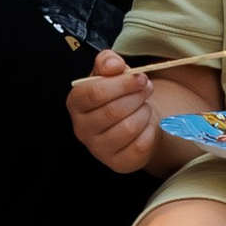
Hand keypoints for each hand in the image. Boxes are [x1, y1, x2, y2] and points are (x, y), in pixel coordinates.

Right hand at [68, 45, 163, 176]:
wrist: (131, 119)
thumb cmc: (117, 93)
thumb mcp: (110, 72)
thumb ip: (108, 61)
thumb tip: (114, 65)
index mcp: (76, 103)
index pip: (94, 93)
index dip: (121, 84)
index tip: (140, 77)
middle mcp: (82, 129)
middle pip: (113, 111)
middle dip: (136, 97)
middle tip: (147, 88)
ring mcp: (98, 149)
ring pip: (128, 128)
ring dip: (144, 113)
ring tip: (145, 106)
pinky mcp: (117, 164)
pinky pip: (139, 147)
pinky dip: (150, 132)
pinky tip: (147, 125)